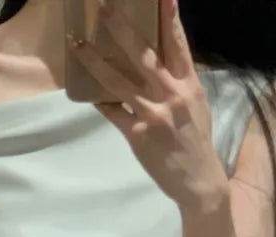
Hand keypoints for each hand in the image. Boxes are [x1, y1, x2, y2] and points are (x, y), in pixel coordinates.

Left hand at [68, 0, 229, 213]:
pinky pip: (113, 112)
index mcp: (189, 84)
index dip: (169, 16)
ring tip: (77, 43)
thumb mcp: (195, 105)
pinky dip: (99, 100)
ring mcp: (153, 114)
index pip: (177, 43)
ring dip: (95, 60)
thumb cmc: (196, 141)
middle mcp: (171, 94)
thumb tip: (160, 63)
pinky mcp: (137, 135)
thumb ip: (178, 82)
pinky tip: (86, 90)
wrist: (198, 181)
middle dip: (121, 28)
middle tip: (103, 6)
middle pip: (143, 54)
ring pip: (118, 81)